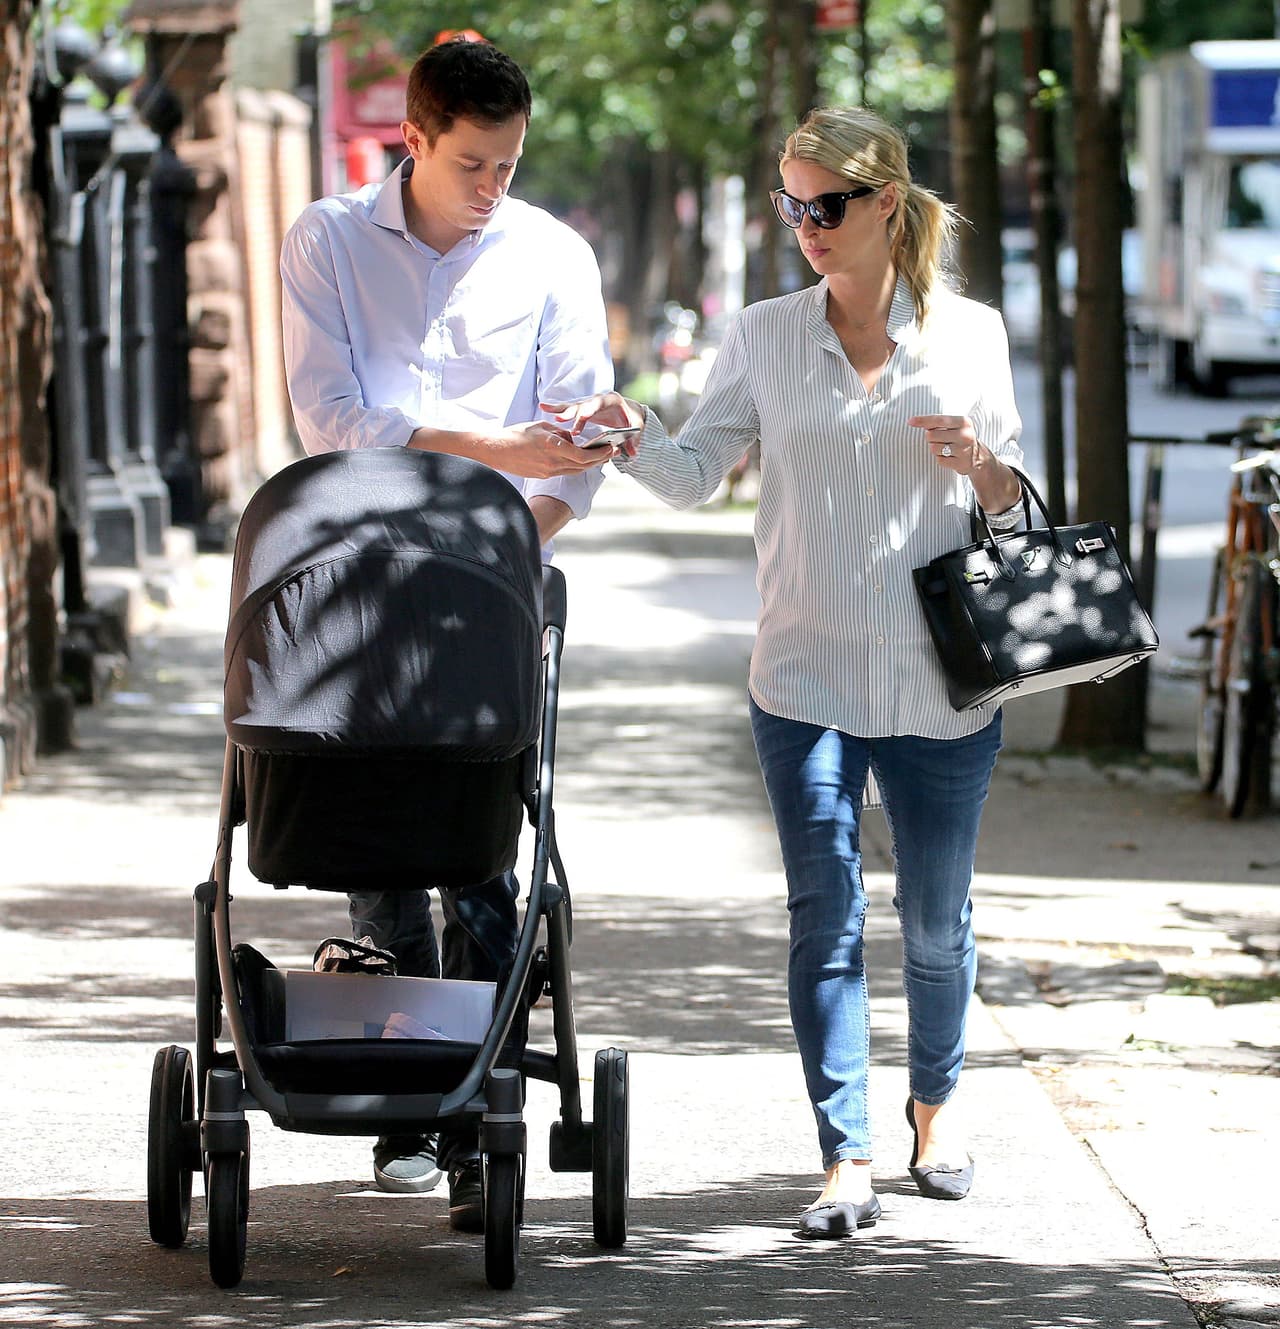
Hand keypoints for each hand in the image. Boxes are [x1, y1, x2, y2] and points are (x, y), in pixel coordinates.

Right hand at [485, 420, 616, 477]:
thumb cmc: (516, 434)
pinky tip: (579, 459)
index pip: (583, 456)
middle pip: (583, 466)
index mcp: (553, 447)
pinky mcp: (542, 476)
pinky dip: (574, 465)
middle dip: (599, 459)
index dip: (599, 454)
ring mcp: (547, 472)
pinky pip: (564, 471)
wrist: (496, 450)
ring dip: (588, 464)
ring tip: (599, 456)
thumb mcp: (542, 427)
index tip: (610, 448)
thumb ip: (561, 433)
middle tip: (611, 452)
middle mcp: (552, 463)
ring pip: (574, 470)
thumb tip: (573, 438)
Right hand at [542, 392, 645, 457]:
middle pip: (582, 405)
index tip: (580, 421)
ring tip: (548, 413)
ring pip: (572, 406)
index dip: (588, 412)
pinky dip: (557, 410)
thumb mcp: (636, 425)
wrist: (629, 410)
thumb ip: (634, 439)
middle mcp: (597, 399)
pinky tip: (544, 407)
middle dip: (571, 413)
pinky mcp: (582, 409)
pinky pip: (568, 409)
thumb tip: (633, 452)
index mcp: (610, 400)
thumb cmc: (632, 417)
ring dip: (561, 412)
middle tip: (560, 419)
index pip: (597, 404)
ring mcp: (588, 403)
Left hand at [909, 413, 1021, 513]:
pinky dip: (940, 458)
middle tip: (941, 439)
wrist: (978, 457)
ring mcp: (963, 450)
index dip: (923, 420)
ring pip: (933, 448)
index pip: (939, 419)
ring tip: (946, 447)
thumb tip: (914, 421)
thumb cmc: (961, 437)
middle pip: (931, 435)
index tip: (910, 421)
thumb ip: (937, 422)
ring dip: (935, 448)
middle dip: (931, 437)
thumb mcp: (955, 425)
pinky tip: (950, 456)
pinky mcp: (960, 463)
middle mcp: (965, 435)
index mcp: (964, 422)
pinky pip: (939, 460)